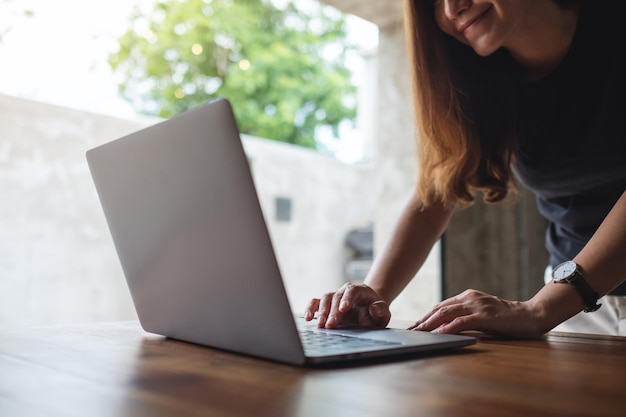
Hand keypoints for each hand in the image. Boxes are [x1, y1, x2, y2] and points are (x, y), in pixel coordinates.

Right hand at [304, 283, 390, 328]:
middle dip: (332, 311)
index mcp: (360, 291)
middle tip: (330, 325)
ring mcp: (334, 297)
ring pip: (324, 299)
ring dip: (321, 311)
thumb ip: (381, 311)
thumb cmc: (375, 312)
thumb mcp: (383, 313)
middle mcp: (345, 292)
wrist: (367, 310)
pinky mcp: (326, 304)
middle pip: (336, 297)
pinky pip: (315, 302)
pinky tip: (308, 318)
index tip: (343, 309)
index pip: (352, 291)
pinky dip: (310, 308)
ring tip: (320, 325)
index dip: (347, 299)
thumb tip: (374, 308)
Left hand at [408, 289, 545, 337]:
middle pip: (440, 309)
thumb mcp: (481, 315)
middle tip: (410, 332)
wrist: (531, 315)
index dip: (426, 316)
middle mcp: (470, 297)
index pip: (441, 306)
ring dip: (430, 324)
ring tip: (418, 333)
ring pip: (446, 313)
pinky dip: (447, 328)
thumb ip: (465, 317)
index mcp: (467, 296)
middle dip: (423, 321)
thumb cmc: (506, 319)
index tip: (414, 326)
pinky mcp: (485, 316)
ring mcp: (477, 305)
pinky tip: (437, 335)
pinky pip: (461, 322)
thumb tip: (443, 328)